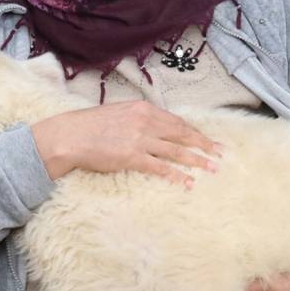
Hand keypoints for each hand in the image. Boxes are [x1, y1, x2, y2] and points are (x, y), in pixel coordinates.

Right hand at [31, 100, 221, 186]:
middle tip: (220, 152)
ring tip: (213, 168)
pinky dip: (177, 175)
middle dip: (203, 143)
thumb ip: (138, 119)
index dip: (194, 131)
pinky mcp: (132, 157)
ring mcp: (139, 139)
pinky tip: (188, 182)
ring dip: (197, 160)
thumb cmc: (88, 125)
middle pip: (182, 133)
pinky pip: (161, 167)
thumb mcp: (118, 113)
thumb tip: (153, 128)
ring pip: (176, 150)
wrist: (69, 135)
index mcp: (142, 108)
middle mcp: (145, 121)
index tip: (206, 139)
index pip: (175, 121)